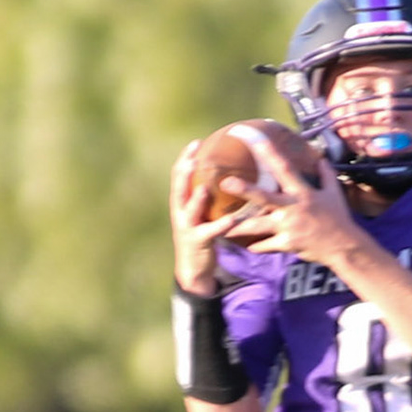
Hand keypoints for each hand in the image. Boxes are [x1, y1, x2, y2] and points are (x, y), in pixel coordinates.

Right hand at [170, 139, 255, 294]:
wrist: (194, 268)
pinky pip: (211, 232)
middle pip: (179, 189)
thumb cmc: (202, 234)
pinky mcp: (198, 242)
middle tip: (193, 159)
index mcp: (180, 202)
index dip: (185, 158)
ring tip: (205, 188)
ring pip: (190, 210)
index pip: (179, 176)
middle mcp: (180, 212)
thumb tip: (227, 174)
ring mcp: (187, 228)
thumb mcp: (201, 213)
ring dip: (197, 199)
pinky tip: (233, 219)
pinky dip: (221, 225)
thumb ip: (208, 196)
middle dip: (184, 173)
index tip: (196, 142)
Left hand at [228, 129, 362, 266]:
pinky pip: (267, 245)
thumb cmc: (339, 218)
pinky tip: (248, 246)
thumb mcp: (334, 193)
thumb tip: (320, 158)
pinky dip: (257, 246)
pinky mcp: (287, 244)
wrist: (344, 247)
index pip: (284, 168)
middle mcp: (292, 208)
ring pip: (257, 226)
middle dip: (244, 190)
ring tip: (220, 227)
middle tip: (224, 183)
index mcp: (303, 192)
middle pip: (263, 197)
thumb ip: (325, 174)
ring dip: (238, 227)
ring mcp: (288, 227)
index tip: (255, 139)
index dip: (269, 153)